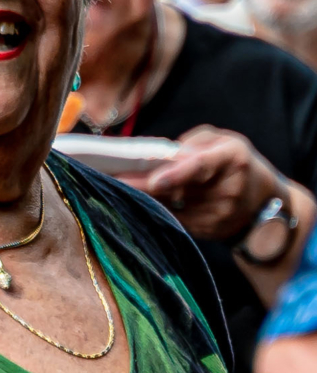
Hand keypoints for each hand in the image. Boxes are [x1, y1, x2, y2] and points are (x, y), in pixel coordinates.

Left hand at [127, 126, 285, 242]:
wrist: (264, 202)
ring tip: (113, 188)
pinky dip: (151, 211)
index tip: (153, 180)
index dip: (177, 175)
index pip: (201, 167)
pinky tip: (131, 203)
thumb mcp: (222, 141)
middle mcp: (228, 189)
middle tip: (109, 179)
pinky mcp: (208, 231)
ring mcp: (219, 215)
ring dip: (140, 200)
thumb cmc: (235, 163)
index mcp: (231, 159)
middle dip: (141, 186)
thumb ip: (191, 143)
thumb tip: (157, 154)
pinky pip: (173, 221)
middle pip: (178, 191)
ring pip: (171, 209)